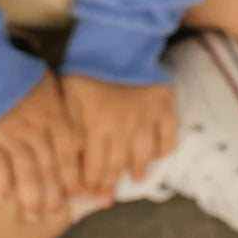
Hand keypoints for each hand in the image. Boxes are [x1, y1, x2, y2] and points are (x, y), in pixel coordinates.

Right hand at [0, 69, 85, 221]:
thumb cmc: (14, 71)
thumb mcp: (46, 84)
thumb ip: (59, 110)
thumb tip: (73, 137)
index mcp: (54, 113)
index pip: (70, 152)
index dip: (75, 175)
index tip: (79, 194)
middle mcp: (35, 127)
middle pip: (50, 167)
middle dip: (54, 194)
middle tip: (52, 212)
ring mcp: (10, 133)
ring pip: (26, 172)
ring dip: (31, 197)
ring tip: (32, 214)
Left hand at [60, 74, 177, 195]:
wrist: (117, 39)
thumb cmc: (86, 66)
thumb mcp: (68, 96)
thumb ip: (71, 128)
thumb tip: (71, 156)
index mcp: (98, 127)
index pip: (94, 166)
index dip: (90, 184)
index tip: (87, 194)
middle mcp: (125, 128)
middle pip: (118, 164)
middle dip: (110, 184)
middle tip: (107, 197)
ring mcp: (148, 117)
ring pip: (145, 154)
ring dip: (139, 169)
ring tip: (136, 179)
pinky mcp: (164, 105)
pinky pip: (169, 133)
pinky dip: (165, 147)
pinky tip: (159, 154)